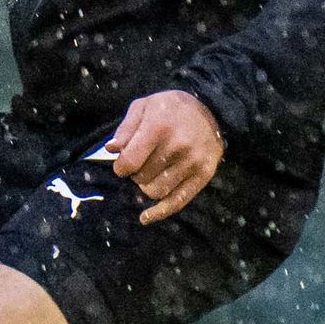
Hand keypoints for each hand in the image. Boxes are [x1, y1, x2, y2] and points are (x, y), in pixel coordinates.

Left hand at [101, 90, 223, 224]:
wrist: (212, 108)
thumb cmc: (171, 108)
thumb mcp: (144, 106)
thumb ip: (126, 128)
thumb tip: (112, 149)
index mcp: (159, 128)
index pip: (129, 163)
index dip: (121, 167)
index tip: (123, 164)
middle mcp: (178, 146)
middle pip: (141, 178)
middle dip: (136, 174)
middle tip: (142, 163)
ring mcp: (192, 162)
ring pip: (155, 192)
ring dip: (148, 186)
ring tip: (153, 173)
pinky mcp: (203, 175)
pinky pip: (177, 202)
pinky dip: (159, 213)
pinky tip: (145, 218)